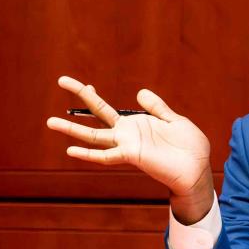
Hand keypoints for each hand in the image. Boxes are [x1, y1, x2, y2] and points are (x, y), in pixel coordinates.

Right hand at [47, 76, 214, 220]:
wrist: (198, 168)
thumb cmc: (190, 147)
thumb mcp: (174, 120)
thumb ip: (157, 108)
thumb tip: (140, 92)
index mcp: (136, 125)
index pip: (108, 110)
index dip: (94, 96)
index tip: (83, 84)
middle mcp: (127, 135)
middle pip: (96, 114)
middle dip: (80, 96)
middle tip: (60, 80)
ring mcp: (126, 145)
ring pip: (93, 136)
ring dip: (72, 129)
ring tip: (50, 122)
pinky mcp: (131, 156)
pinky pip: (105, 156)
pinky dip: (88, 154)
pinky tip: (70, 150)